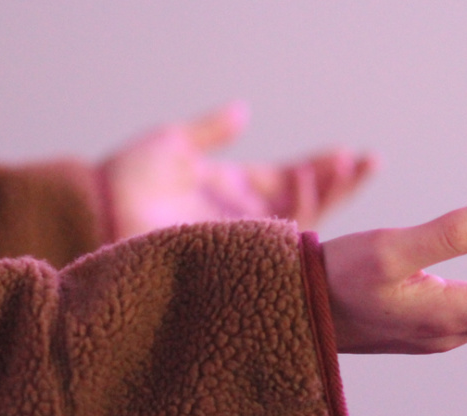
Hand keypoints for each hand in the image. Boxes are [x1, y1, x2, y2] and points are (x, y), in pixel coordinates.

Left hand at [99, 101, 375, 239]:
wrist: (97, 210)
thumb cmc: (124, 178)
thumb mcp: (174, 143)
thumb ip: (213, 129)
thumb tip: (245, 111)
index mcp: (232, 189)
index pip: (288, 180)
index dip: (321, 170)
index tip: (350, 155)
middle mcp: (244, 218)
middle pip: (306, 204)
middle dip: (339, 184)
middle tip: (369, 162)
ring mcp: (243, 238)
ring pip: (301, 223)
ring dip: (326, 193)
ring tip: (346, 167)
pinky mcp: (236, 254)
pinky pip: (280, 241)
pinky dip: (299, 213)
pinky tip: (309, 186)